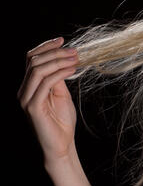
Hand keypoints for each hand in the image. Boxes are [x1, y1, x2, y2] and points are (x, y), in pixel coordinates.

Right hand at [17, 37, 78, 163]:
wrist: (61, 145)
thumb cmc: (62, 122)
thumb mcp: (61, 95)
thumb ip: (58, 79)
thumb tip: (63, 60)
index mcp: (29, 86)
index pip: (31, 59)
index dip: (46, 47)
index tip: (63, 40)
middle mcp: (23, 90)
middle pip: (33, 61)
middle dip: (55, 53)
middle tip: (75, 51)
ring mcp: (26, 99)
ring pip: (37, 70)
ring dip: (58, 61)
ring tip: (76, 59)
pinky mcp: (32, 107)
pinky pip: (45, 84)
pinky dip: (59, 74)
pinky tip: (72, 70)